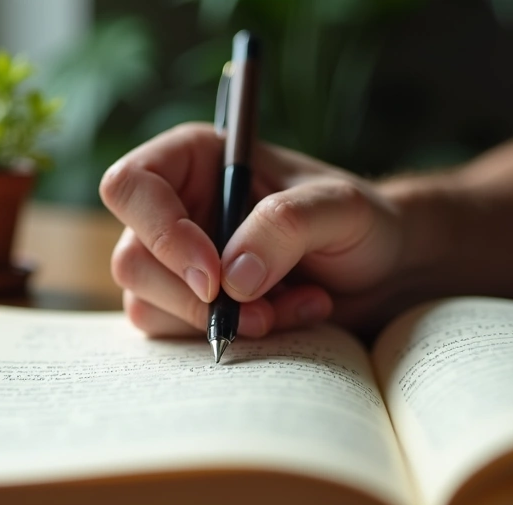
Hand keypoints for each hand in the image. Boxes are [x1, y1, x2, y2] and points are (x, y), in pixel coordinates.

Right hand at [100, 122, 408, 336]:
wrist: (382, 270)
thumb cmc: (362, 220)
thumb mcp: (339, 207)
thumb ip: (286, 226)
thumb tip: (231, 278)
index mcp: (194, 160)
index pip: (130, 186)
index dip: (160, 233)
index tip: (214, 276)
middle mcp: (174, 208)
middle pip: (131, 259)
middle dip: (193, 298)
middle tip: (260, 310)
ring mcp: (176, 262)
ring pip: (147, 304)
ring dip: (219, 322)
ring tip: (287, 308)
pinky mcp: (188, 306)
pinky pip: (177, 334)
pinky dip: (230, 337)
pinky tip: (281, 319)